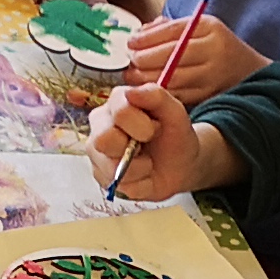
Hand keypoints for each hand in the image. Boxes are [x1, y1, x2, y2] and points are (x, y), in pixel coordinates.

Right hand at [86, 80, 198, 202]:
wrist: (181, 164)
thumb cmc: (174, 134)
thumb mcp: (174, 112)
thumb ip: (156, 96)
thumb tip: (132, 93)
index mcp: (116, 104)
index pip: (119, 112)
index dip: (141, 124)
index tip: (156, 128)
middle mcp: (100, 126)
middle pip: (103, 140)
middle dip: (133, 148)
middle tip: (147, 145)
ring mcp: (98, 154)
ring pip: (111, 167)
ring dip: (140, 168)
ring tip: (147, 161)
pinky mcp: (102, 177)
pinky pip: (120, 186)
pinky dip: (141, 183)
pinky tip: (144, 175)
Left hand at [132, 8, 264, 103]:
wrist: (247, 71)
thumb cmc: (214, 46)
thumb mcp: (197, 28)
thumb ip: (168, 28)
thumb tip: (138, 35)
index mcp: (210, 28)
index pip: (173, 31)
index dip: (147, 39)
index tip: (130, 43)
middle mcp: (214, 50)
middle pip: (172, 55)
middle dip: (144, 59)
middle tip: (130, 62)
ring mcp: (213, 75)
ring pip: (174, 79)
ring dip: (148, 79)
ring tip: (134, 77)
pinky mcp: (208, 95)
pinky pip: (179, 95)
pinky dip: (160, 93)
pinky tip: (148, 90)